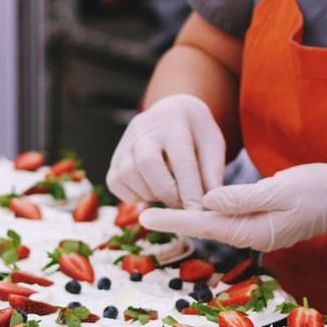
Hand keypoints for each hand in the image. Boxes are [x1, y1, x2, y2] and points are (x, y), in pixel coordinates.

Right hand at [106, 94, 225, 208]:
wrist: (170, 114)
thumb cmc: (195, 133)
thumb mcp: (212, 143)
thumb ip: (212, 171)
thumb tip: (209, 202)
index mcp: (175, 122)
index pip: (181, 159)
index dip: (189, 189)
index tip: (197, 212)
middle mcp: (145, 129)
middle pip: (146, 163)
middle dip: (165, 192)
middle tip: (181, 205)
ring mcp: (125, 143)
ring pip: (127, 175)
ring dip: (149, 194)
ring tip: (168, 195)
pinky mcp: (114, 158)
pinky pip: (115, 183)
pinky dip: (133, 196)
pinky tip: (151, 192)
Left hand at [138, 162, 326, 250]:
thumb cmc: (320, 188)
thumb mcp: (281, 189)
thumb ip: (243, 197)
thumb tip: (208, 202)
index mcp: (255, 231)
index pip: (205, 225)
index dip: (173, 219)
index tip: (145, 215)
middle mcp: (253, 237)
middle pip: (205, 229)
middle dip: (174, 221)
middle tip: (140, 213)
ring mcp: (259, 232)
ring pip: (216, 226)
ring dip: (188, 219)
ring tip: (159, 211)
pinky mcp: (264, 223)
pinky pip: (230, 220)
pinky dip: (210, 215)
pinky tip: (196, 207)